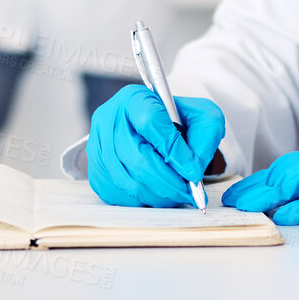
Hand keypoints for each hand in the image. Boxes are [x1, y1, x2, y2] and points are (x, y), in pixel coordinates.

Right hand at [87, 87, 224, 207]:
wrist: (154, 128)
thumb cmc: (177, 122)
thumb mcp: (201, 117)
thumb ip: (204, 136)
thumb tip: (192, 168)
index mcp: (135, 98)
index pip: (151, 122)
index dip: (174, 151)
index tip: (193, 171)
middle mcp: (109, 118)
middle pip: (136, 157)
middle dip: (167, 182)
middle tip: (187, 192)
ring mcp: (97, 145)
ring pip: (126, 180)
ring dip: (156, 195)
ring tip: (175, 195)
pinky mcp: (93, 169)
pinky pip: (116, 193)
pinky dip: (140, 201)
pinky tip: (156, 196)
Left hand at [223, 151, 298, 223]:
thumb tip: (284, 213)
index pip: (281, 173)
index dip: (257, 183)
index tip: (236, 197)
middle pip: (280, 171)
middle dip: (253, 186)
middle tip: (231, 203)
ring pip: (294, 177)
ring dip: (268, 194)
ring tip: (249, 209)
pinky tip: (286, 217)